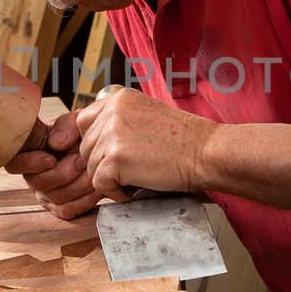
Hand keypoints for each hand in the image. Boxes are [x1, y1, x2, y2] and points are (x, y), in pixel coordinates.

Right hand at [3, 112, 103, 219]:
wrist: (97, 148)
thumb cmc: (80, 134)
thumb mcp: (73, 122)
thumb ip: (64, 126)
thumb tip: (56, 143)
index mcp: (29, 154)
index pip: (15, 163)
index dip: (30, 163)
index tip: (51, 158)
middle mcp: (33, 176)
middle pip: (38, 183)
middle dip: (62, 173)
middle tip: (81, 161)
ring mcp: (46, 194)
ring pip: (55, 198)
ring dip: (78, 186)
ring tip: (93, 172)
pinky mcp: (61, 207)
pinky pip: (68, 210)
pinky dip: (84, 201)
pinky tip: (96, 188)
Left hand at [76, 87, 218, 200]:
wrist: (206, 152)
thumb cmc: (185, 141)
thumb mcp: (147, 115)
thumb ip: (120, 122)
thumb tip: (95, 141)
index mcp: (120, 99)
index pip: (84, 121)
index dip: (93, 143)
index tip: (106, 156)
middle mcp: (112, 111)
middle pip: (86, 146)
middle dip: (103, 163)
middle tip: (130, 169)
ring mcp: (112, 134)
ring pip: (90, 166)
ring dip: (110, 178)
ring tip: (137, 176)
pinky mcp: (116, 158)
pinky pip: (99, 183)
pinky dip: (115, 192)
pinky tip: (135, 187)